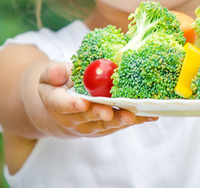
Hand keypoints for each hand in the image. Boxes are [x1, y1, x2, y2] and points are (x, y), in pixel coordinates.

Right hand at [31, 62, 156, 138]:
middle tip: (110, 113)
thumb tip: (58, 72)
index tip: (82, 103)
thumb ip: (53, 73)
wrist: (60, 112)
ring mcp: (90, 126)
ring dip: (120, 120)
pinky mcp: (106, 128)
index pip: (62, 105)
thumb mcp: (50, 76)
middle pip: (88, 117)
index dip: (72, 104)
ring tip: (133, 116)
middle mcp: (73, 119)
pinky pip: (120, 124)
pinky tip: (149, 116)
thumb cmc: (58, 87)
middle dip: (100, 114)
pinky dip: (135, 120)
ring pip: (106, 124)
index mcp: (56, 103)